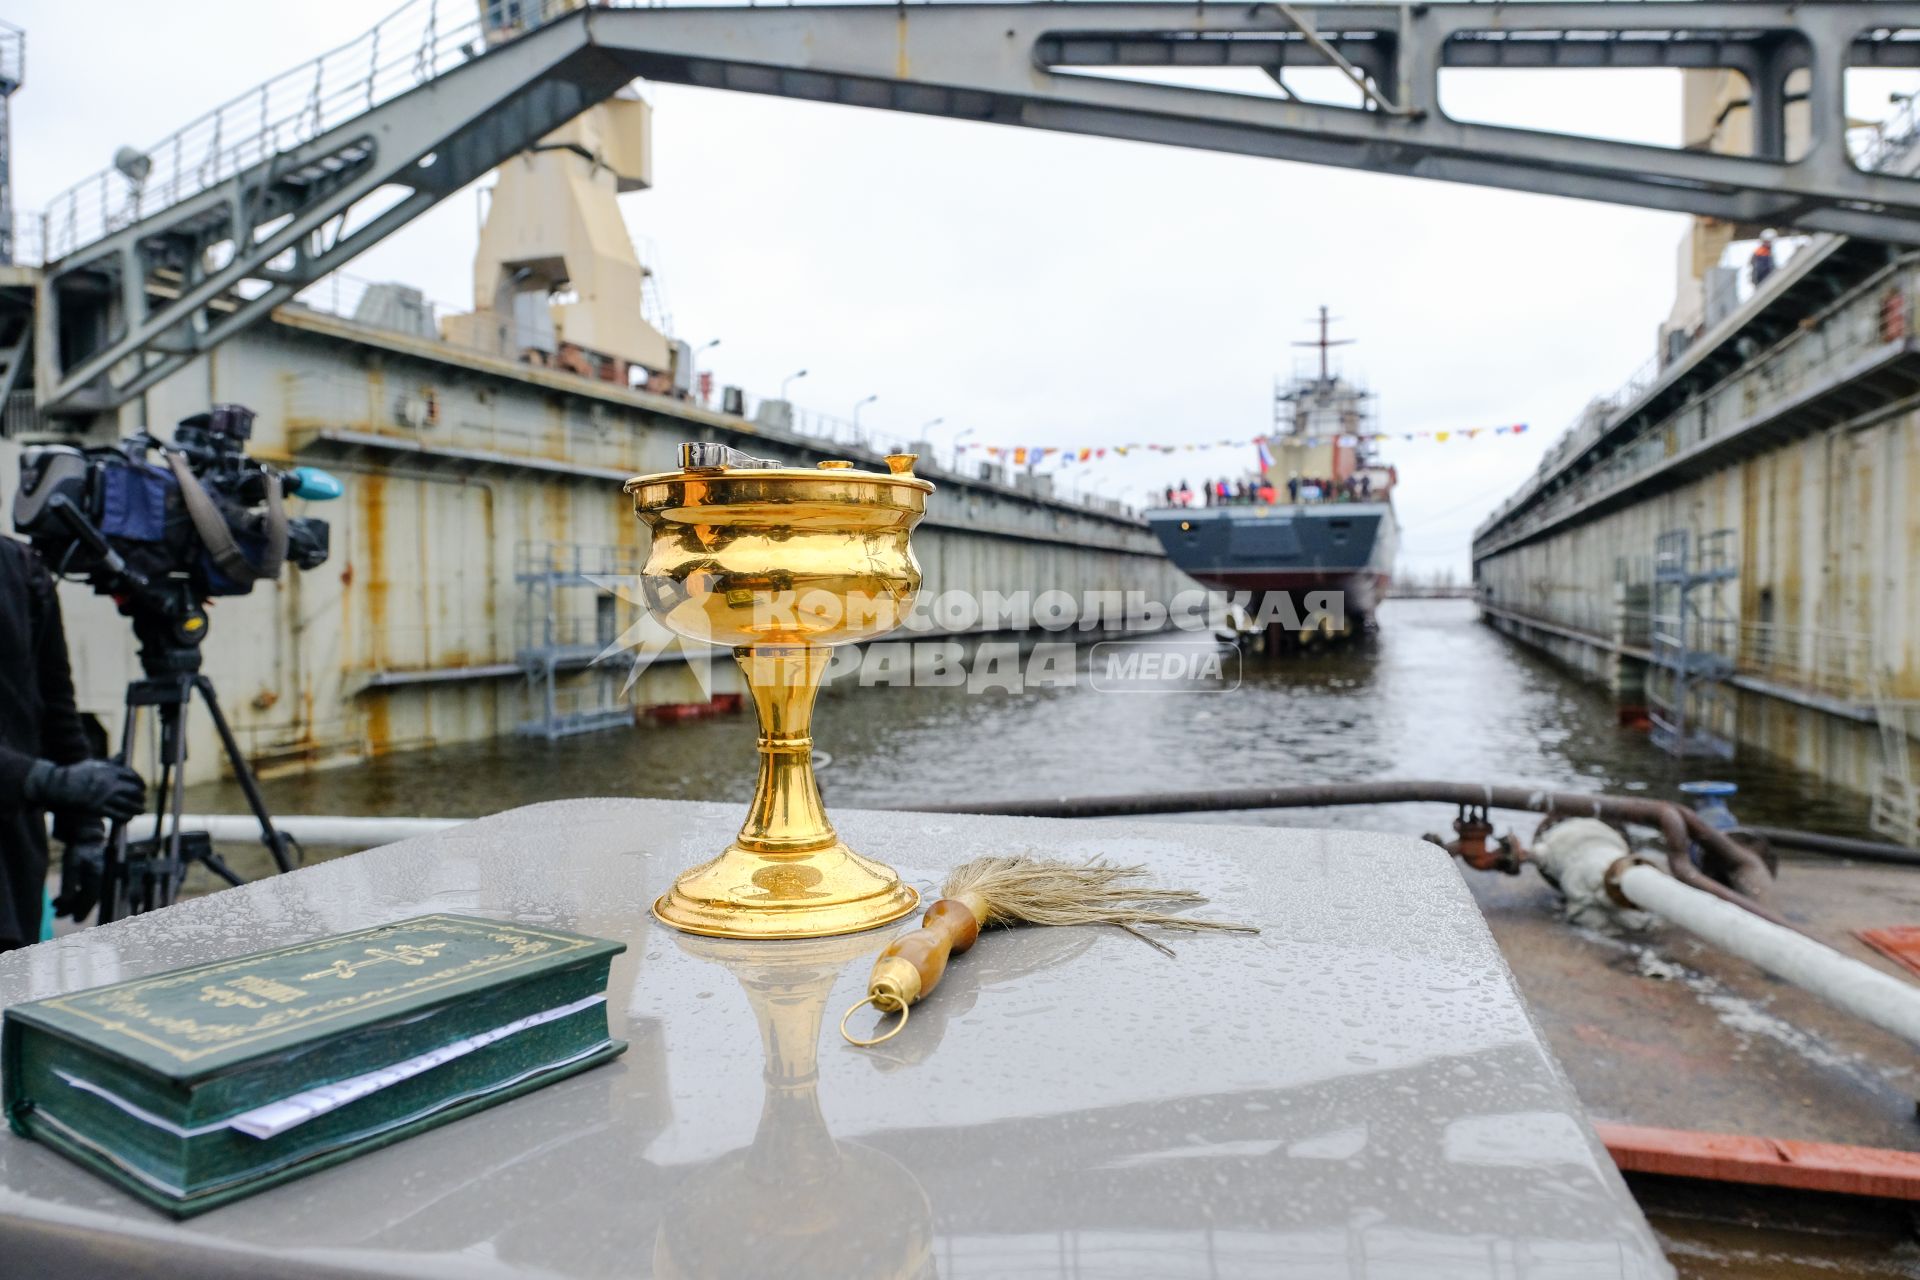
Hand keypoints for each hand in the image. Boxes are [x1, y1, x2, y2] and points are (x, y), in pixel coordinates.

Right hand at [23, 759, 146, 821]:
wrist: (58, 786)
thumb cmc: (76, 774)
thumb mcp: (94, 764)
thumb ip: (111, 762)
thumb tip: (122, 754)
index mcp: (110, 770)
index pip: (133, 776)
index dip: (141, 783)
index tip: (142, 788)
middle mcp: (109, 782)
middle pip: (134, 791)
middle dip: (140, 797)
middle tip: (142, 801)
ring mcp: (104, 796)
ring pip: (129, 804)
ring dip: (137, 808)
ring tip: (140, 810)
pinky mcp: (98, 808)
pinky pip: (118, 814)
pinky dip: (126, 817)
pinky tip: (128, 817)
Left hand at [51, 839, 103, 921]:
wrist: (86, 838)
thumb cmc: (79, 850)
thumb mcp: (71, 864)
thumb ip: (69, 883)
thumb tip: (66, 901)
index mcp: (97, 876)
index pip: (91, 897)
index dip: (83, 910)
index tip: (75, 920)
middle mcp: (100, 879)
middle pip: (88, 899)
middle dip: (73, 908)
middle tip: (57, 915)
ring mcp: (98, 879)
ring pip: (85, 896)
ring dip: (71, 902)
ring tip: (55, 906)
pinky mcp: (93, 878)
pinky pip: (84, 891)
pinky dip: (73, 896)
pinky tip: (61, 899)